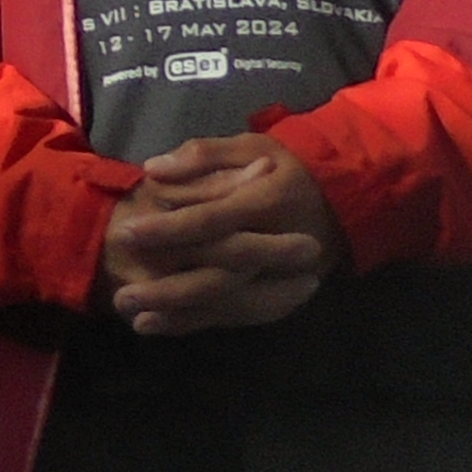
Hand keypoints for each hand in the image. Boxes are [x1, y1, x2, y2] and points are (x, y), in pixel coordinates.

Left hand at [100, 133, 343, 336]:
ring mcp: (283, 277)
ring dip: (180, 314)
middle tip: (122, 292)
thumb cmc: (288, 167)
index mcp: (269, 202)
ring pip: (228, 304)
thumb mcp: (253, 145)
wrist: (348, 197)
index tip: (129, 232)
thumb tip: (154, 168)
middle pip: (219, 274)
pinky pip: (238, 317)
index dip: (170, 228)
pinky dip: (197, 323)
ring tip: (132, 315)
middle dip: (169, 288)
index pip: (212, 220)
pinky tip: (160, 326)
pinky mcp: (281, 295)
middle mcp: (278, 246)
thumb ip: (204, 156)